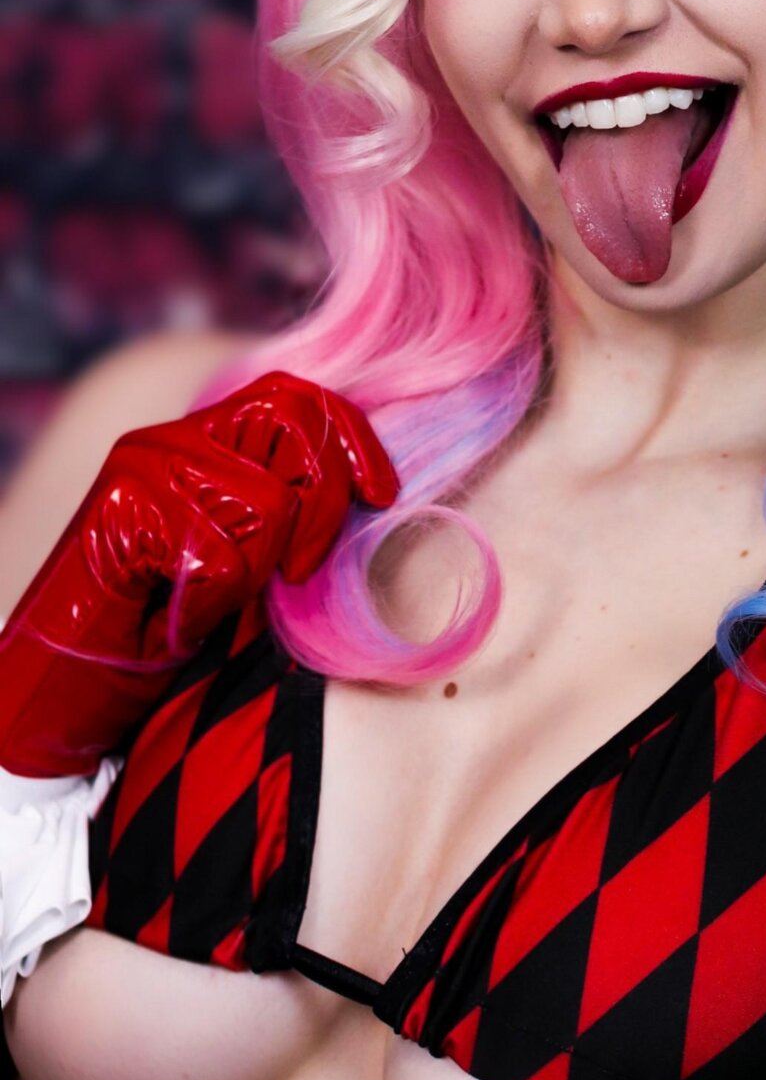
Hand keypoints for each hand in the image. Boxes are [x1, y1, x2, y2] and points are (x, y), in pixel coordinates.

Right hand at [0, 371, 398, 776]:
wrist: (67, 684)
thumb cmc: (162, 622)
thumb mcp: (243, 556)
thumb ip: (288, 509)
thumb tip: (374, 492)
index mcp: (204, 437)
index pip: (296, 394)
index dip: (352, 437)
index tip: (384, 494)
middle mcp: (171, 439)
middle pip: (291, 420)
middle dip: (323, 499)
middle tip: (301, 568)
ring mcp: (143, 471)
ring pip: (266, 504)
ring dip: (257, 572)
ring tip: (213, 601)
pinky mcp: (122, 516)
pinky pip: (218, 561)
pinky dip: (210, 606)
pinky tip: (179, 620)